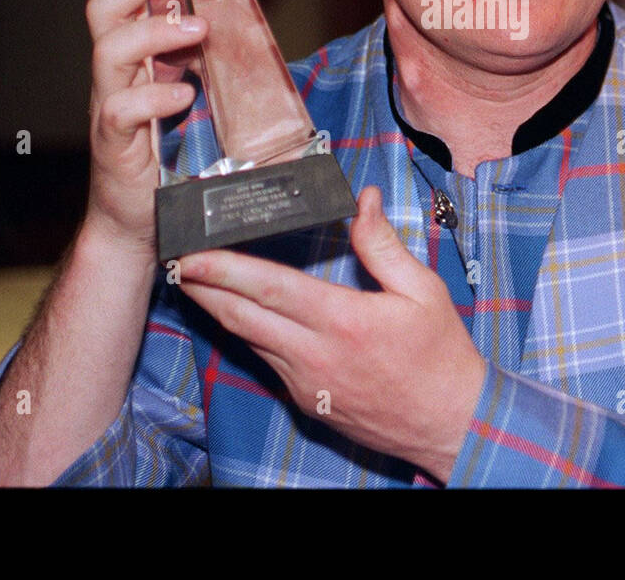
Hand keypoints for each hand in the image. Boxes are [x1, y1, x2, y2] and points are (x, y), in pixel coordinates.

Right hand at [83, 0, 208, 250]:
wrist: (135, 218)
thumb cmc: (163, 150)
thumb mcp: (183, 89)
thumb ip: (196, 53)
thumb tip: (229, 11)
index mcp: (132, 54)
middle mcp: (114, 73)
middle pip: (104, 9)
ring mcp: (109, 106)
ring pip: (109, 53)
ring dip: (154, 33)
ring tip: (197, 29)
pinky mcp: (114, 143)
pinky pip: (120, 111)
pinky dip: (152, 97)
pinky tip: (181, 95)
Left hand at [177, 186, 487, 482]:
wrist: (451, 424)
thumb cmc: (441, 355)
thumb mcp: (422, 290)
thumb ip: (383, 245)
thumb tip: (364, 200)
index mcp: (344, 321)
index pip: (270, 290)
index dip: (225, 270)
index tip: (191, 253)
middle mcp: (315, 355)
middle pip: (242, 317)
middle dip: (202, 286)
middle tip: (173, 259)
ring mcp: (306, 382)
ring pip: (249, 340)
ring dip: (218, 309)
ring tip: (194, 280)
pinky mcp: (306, 400)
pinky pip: (267, 360)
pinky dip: (247, 333)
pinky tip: (237, 315)